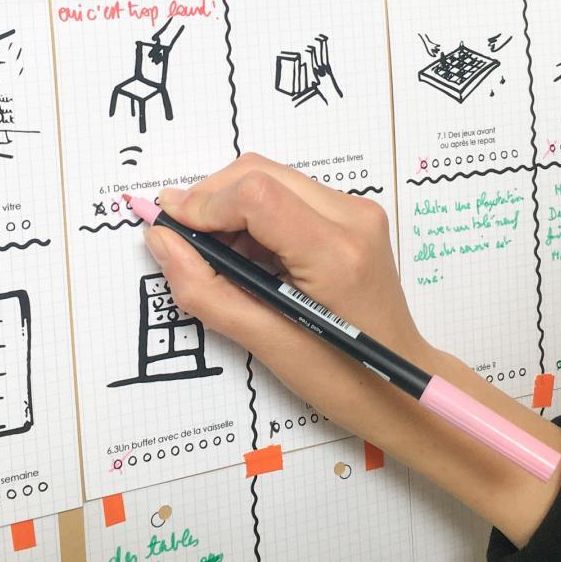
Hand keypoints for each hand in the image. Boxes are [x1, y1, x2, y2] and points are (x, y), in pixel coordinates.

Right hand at [146, 154, 560, 546]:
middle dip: (211, 198)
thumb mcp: (263, 342)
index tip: (170, 228)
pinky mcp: (353, 214)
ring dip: (231, 206)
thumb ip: (205, 288)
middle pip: (260, 172)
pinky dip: (255, 214)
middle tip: (183, 240)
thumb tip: (160, 239)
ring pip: (271, 177)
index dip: (204, 204)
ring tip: (218, 255)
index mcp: (335, 253)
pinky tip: (249, 256)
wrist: (401, 388)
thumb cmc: (340, 378)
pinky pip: (288, 192)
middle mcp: (352, 218)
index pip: (256, 195)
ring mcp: (357, 211)